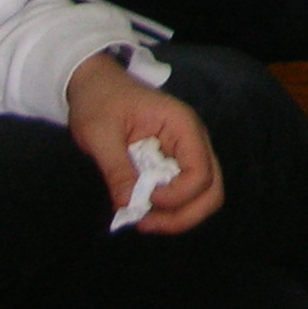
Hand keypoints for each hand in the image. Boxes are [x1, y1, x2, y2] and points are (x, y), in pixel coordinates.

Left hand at [66, 52, 223, 236]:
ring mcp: (186, 152)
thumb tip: (128, 204)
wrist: (96, 85)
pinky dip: (168, 209)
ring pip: (203, 195)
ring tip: (143, 220)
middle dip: (183, 215)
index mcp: (182, 126)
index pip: (201, 173)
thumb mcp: (100, 133)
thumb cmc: (100, 101)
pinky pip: (184, 193)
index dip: (176, 196)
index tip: (142, 199)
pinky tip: (142, 209)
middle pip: (211, 190)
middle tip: (146, 223)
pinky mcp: (174, 162)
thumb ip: (116, 169)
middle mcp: (193, 140)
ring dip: (177, 216)